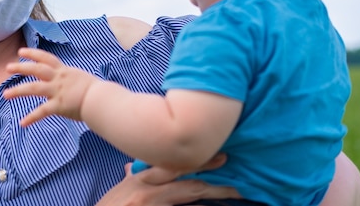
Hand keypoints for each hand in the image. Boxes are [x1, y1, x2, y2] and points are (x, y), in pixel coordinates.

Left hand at [4, 47, 99, 125]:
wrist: (101, 99)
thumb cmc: (98, 91)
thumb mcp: (83, 80)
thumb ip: (74, 81)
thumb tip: (74, 83)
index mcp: (64, 72)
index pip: (46, 59)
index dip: (33, 54)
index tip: (21, 52)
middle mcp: (58, 79)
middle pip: (36, 69)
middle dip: (21, 67)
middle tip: (8, 67)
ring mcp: (57, 91)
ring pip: (33, 88)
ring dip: (18, 91)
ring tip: (5, 94)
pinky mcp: (58, 105)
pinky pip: (42, 112)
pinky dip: (31, 118)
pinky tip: (22, 123)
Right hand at [96, 154, 240, 205]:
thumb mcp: (120, 190)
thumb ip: (131, 178)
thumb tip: (131, 168)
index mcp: (142, 180)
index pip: (177, 165)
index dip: (202, 161)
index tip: (223, 158)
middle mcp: (149, 192)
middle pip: (191, 187)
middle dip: (217, 188)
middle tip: (239, 187)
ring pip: (191, 203)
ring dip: (212, 203)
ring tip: (232, 200)